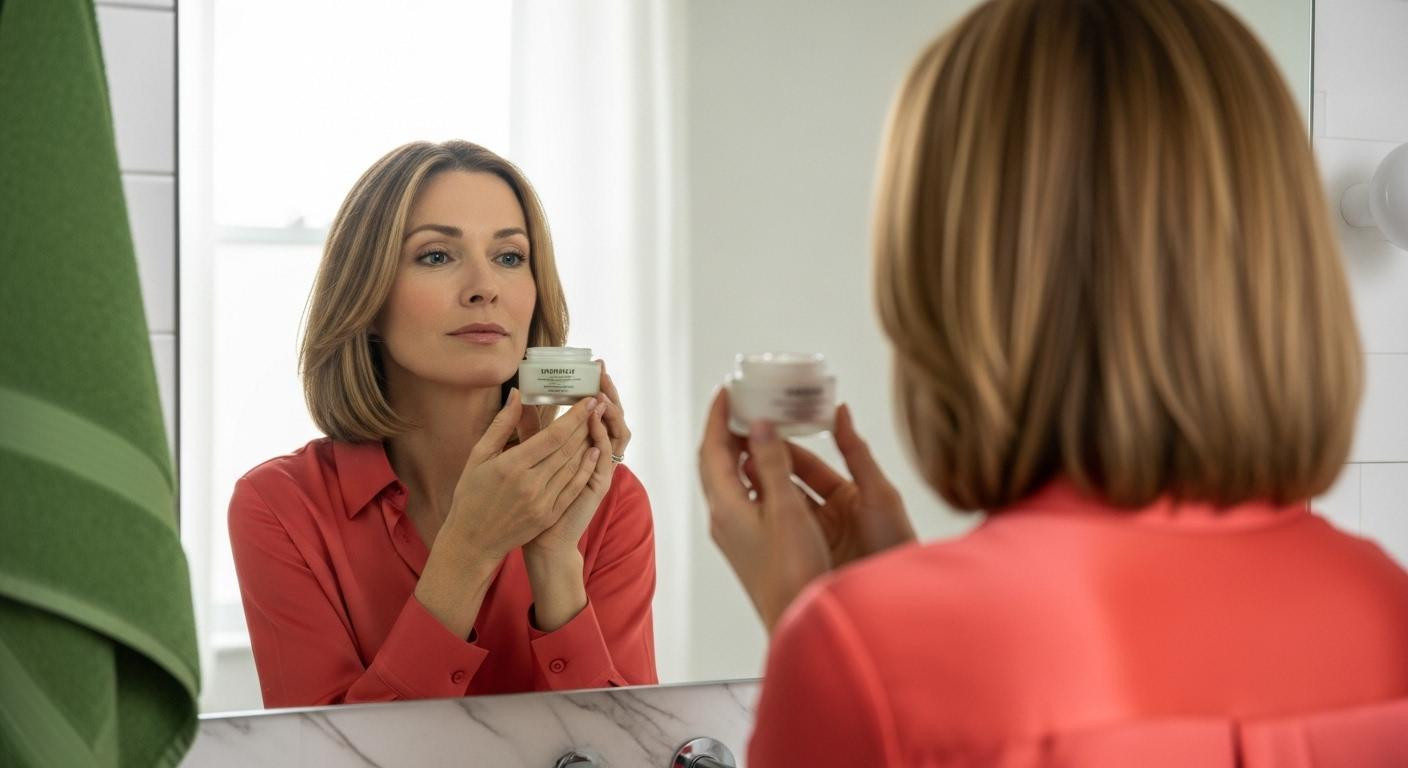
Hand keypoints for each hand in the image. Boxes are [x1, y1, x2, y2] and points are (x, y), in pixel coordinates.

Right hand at [440, 389, 599, 563]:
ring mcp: (542, 502)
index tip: (588, 400)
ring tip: (599, 423)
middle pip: (567, 448)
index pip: (553, 435)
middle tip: (599, 404)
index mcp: (512, 466)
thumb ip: (501, 425)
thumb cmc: (470, 495)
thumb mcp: (478, 456)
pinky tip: (593, 453)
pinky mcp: (549, 515)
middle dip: (586, 424)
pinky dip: (585, 468)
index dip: (575, 416)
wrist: (473, 541)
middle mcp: (530, 484)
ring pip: (574, 466)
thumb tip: (516, 395)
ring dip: (588, 442)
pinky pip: (573, 487)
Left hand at [523, 359, 632, 557]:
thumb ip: (526, 427)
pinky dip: (601, 436)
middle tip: (602, 371)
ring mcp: (600, 470)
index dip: (595, 388)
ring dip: (609, 412)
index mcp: (581, 447)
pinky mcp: (599, 484)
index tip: (593, 367)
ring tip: (599, 392)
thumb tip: (517, 395)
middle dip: (607, 393)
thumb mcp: (524, 455)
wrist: (541, 540)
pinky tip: (593, 421)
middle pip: (609, 417)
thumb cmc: (530, 500)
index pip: (594, 411)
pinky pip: (605, 456)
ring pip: (614, 433)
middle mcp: (595, 456)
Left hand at [698, 388, 830, 632]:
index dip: (718, 417)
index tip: (726, 390)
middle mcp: (723, 518)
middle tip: (739, 402)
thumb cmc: (794, 570)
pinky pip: (741, 495)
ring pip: (727, 480)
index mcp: (726, 507)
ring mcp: (734, 532)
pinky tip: (770, 470)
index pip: (712, 450)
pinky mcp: (748, 543)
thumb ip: (772, 465)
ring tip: (756, 426)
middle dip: (723, 430)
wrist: (795, 619)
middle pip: (713, 463)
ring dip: (737, 451)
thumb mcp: (787, 510)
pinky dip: (751, 472)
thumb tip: (759, 424)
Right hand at [743, 403, 914, 568]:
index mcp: (845, 496)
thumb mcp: (878, 494)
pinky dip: (762, 520)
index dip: (783, 447)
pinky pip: (780, 534)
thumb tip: (840, 409)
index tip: (762, 428)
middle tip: (738, 445)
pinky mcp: (804, 559)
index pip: (807, 464)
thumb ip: (856, 451)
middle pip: (787, 484)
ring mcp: (813, 539)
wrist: (896, 597)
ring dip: (758, 491)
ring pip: (779, 509)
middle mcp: (826, 516)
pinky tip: (743, 508)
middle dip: (763, 466)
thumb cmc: (895, 543)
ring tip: (734, 472)